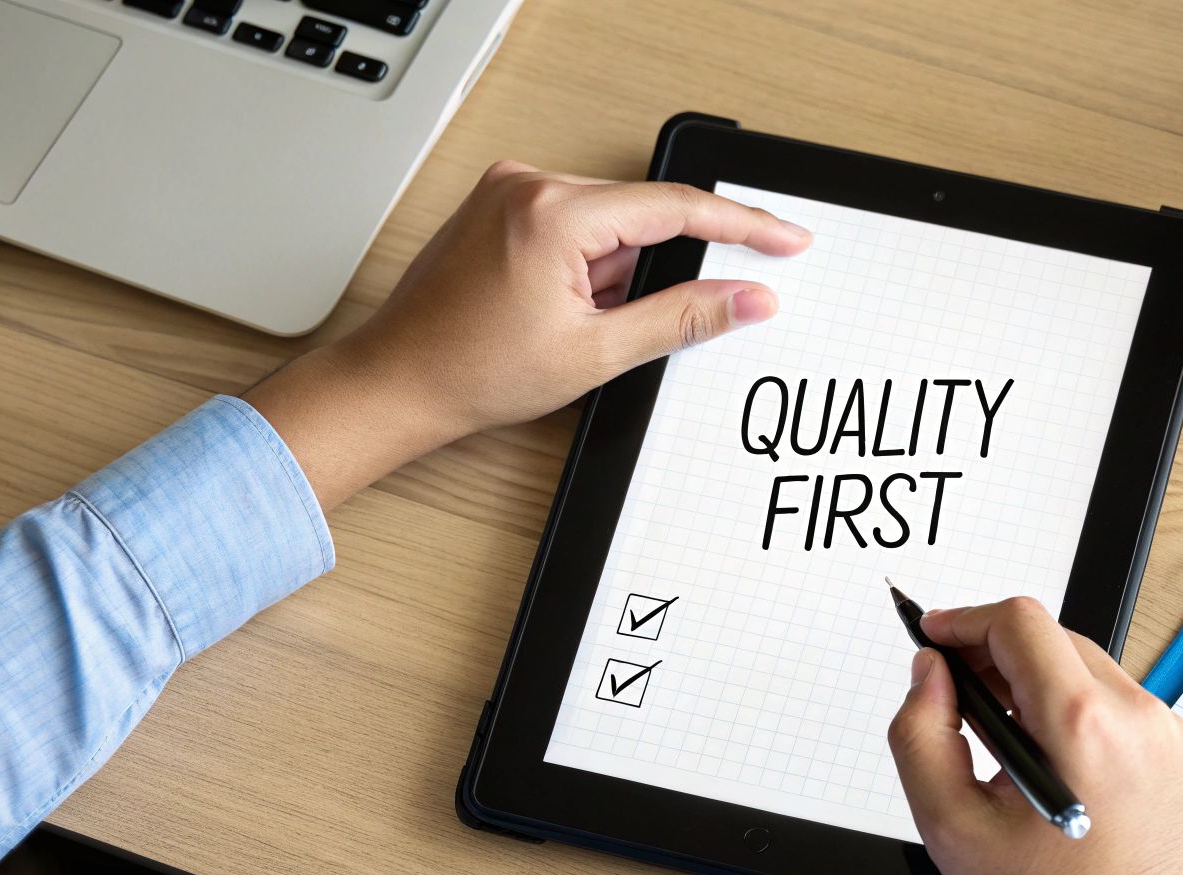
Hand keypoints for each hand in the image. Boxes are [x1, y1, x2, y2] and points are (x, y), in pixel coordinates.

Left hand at [245, 161, 811, 507]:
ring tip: (568, 327)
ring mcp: (510, 190)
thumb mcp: (597, 352)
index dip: (743, 224)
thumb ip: (684, 316)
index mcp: (554, 211)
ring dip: (614, 274)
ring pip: (609, 223)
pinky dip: (588, 266)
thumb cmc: (473, 372)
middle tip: (622, 326)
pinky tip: (558, 310)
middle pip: (640, 214)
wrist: (396, 382)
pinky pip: (575, 225)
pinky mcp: (500, 204)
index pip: (676, 206)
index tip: (786, 239)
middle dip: (653, 272)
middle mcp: (528, 183)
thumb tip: (747, 297)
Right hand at [888, 598, 1182, 874]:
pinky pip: (1125, 708)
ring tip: (1006, 739)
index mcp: (1083, 727)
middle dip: (999, 655)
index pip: (1020, 623)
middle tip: (959, 694)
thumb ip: (920, 733)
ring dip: (1042, 687)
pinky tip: (1058, 766)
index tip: (936, 636)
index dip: (966, 620)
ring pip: (1092, 672)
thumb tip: (929, 674)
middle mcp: (1140, 720)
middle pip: (1056, 641)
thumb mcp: (950, 826)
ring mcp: (1173, 737)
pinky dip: (1083, 718)